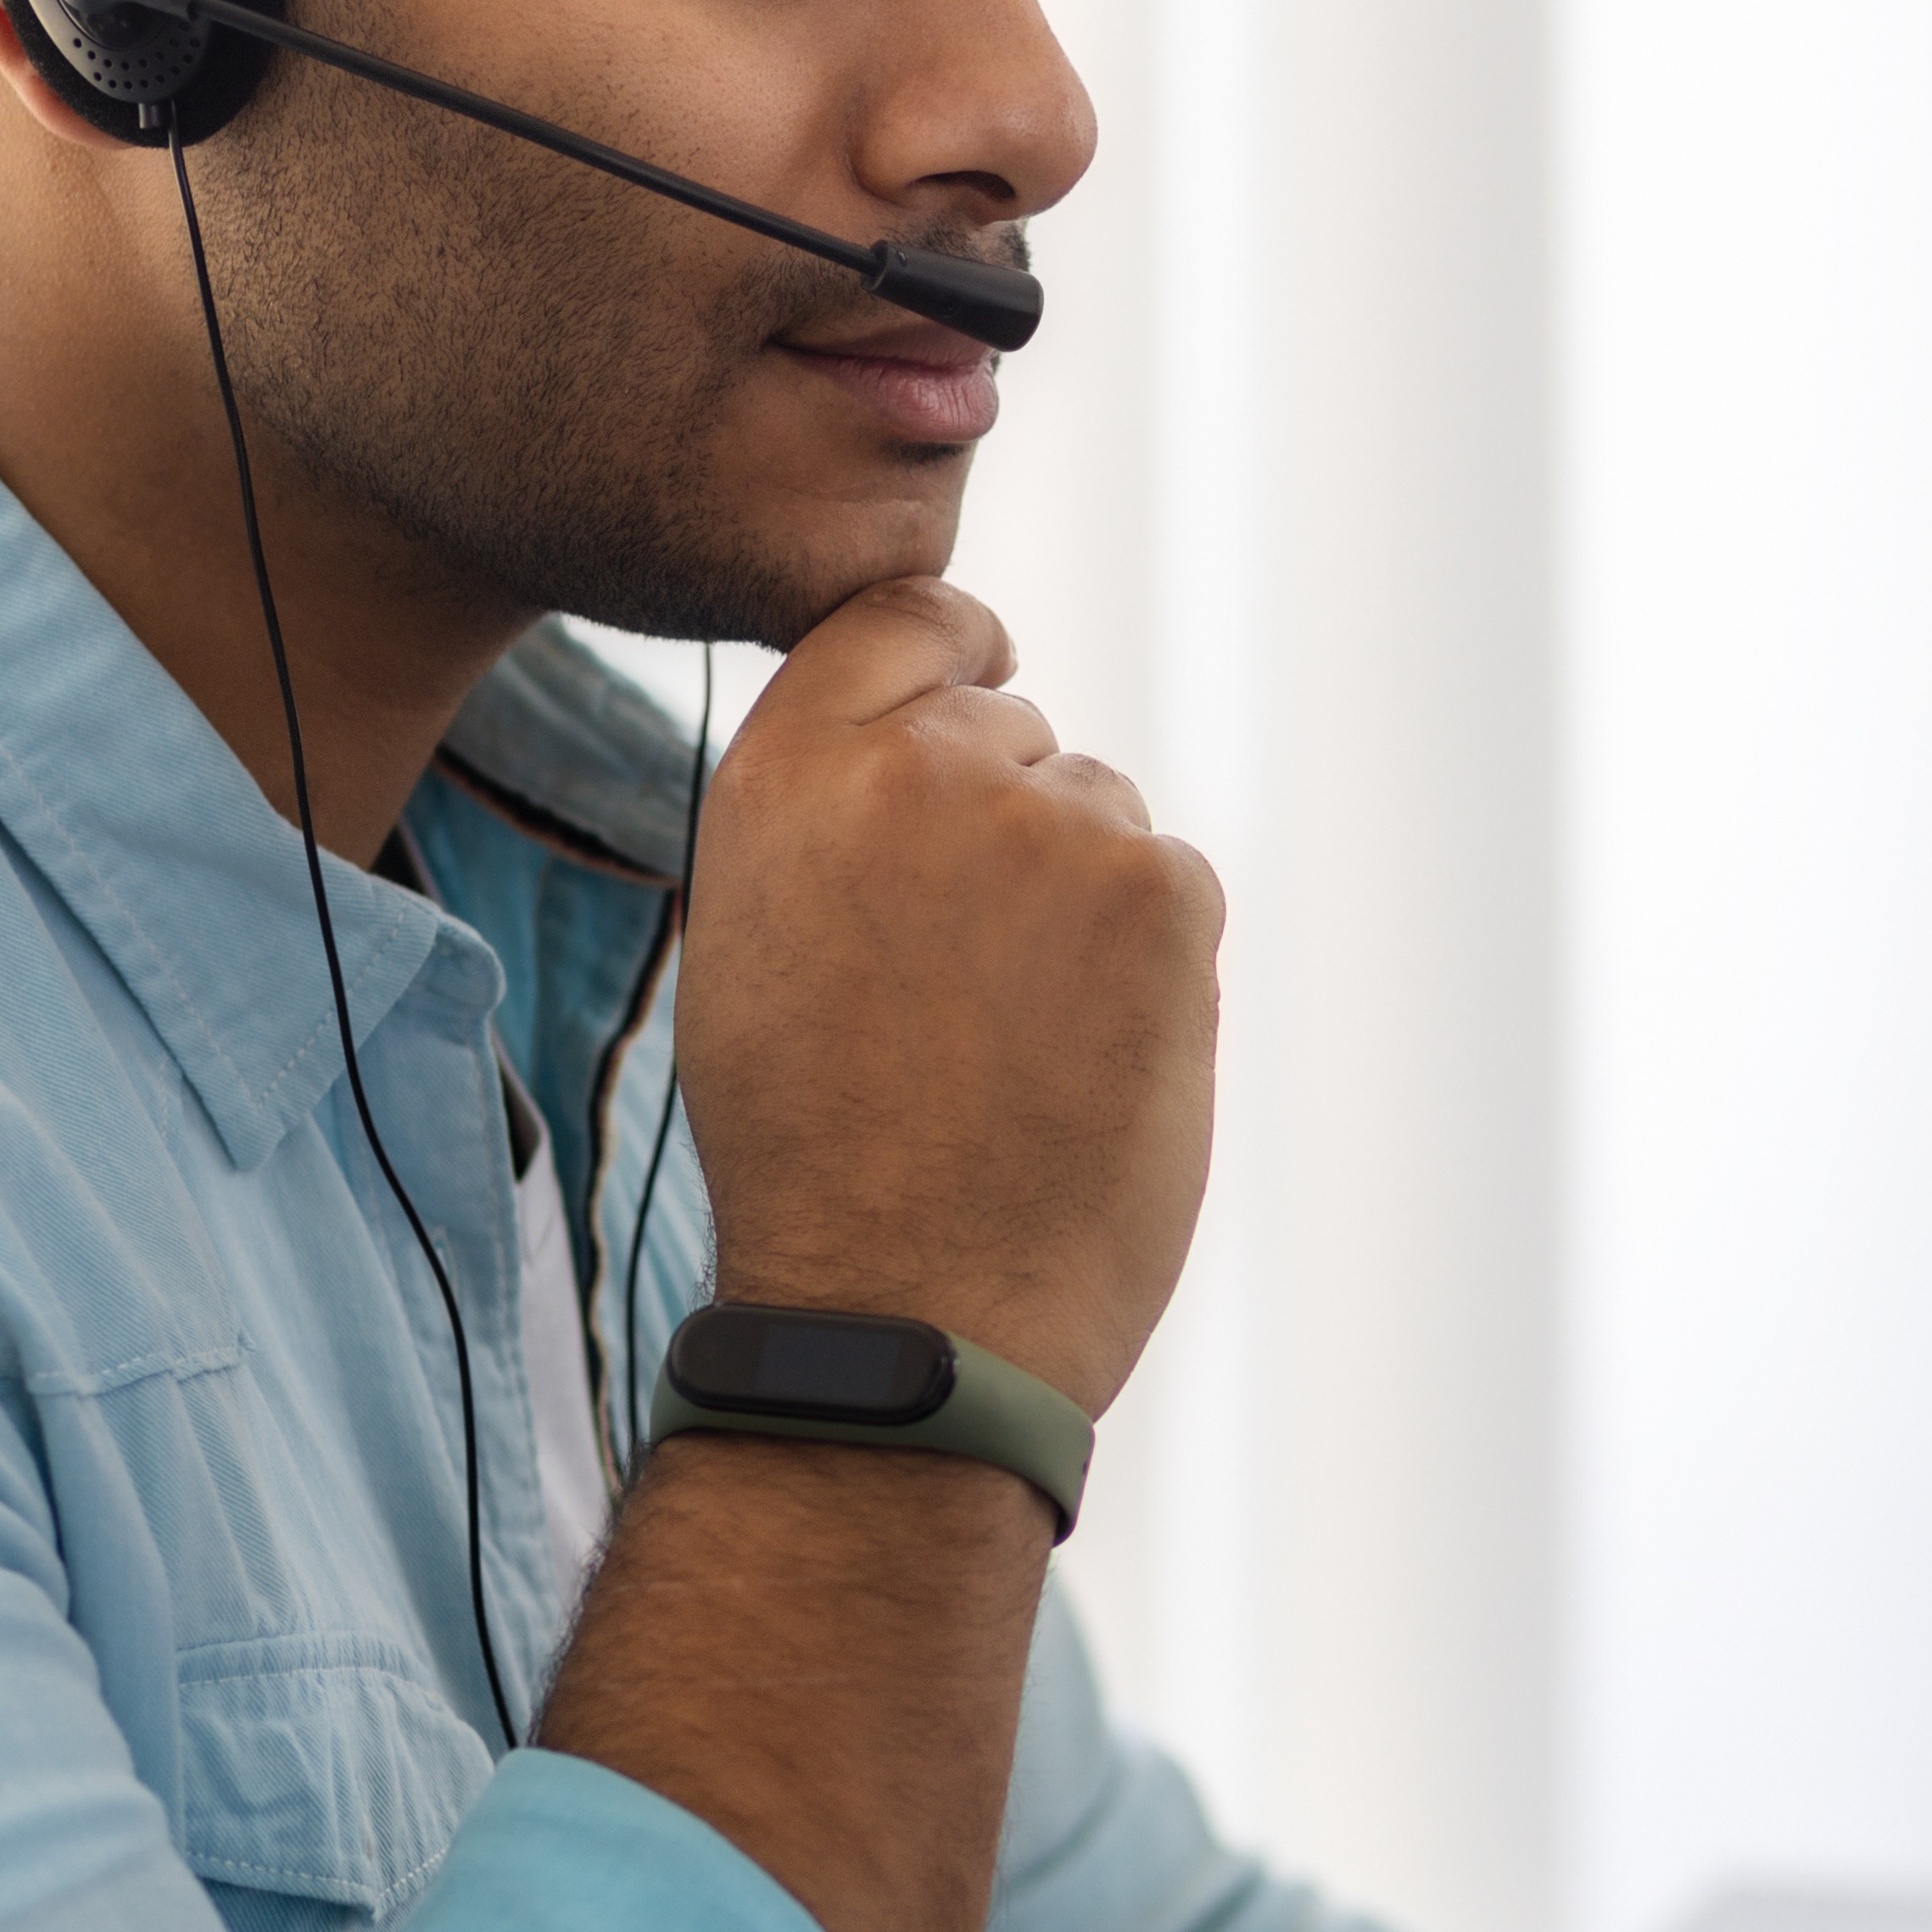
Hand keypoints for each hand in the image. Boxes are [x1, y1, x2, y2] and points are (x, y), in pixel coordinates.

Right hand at [679, 577, 1222, 1415]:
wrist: (910, 1313)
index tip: (984, 682)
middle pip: (1013, 731)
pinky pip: (1174, 885)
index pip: (900, 618)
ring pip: (1101, 813)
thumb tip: (946, 736)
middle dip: (1010, 825)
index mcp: (787, 776)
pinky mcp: (1161, 889)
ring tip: (1019, 1045)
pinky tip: (1087, 1061)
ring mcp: (1048, 822)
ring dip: (1081, 900)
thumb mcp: (757, 949)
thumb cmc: (819, 1163)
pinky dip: (1150, 963)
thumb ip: (835, 819)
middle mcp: (915, 770)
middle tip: (971, 982)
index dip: (954, 651)